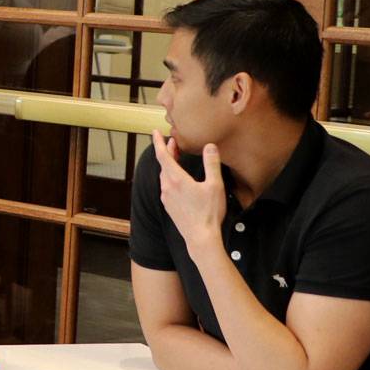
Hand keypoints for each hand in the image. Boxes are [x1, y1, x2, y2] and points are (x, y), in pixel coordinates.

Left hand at [152, 131, 226, 246]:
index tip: (154, 132)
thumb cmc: (209, 212)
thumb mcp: (215, 185)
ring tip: (176, 157)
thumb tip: (210, 146)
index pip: (163, 155)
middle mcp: (167, 187)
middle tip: (173, 142)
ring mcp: (166, 197)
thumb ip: (211, 164)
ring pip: (164, 176)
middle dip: (167, 151)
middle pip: (163, 164)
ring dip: (169, 164)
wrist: (200, 237)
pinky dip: (170, 176)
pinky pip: (166, 186)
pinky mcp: (169, 206)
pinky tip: (179, 178)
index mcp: (176, 179)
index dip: (158, 142)